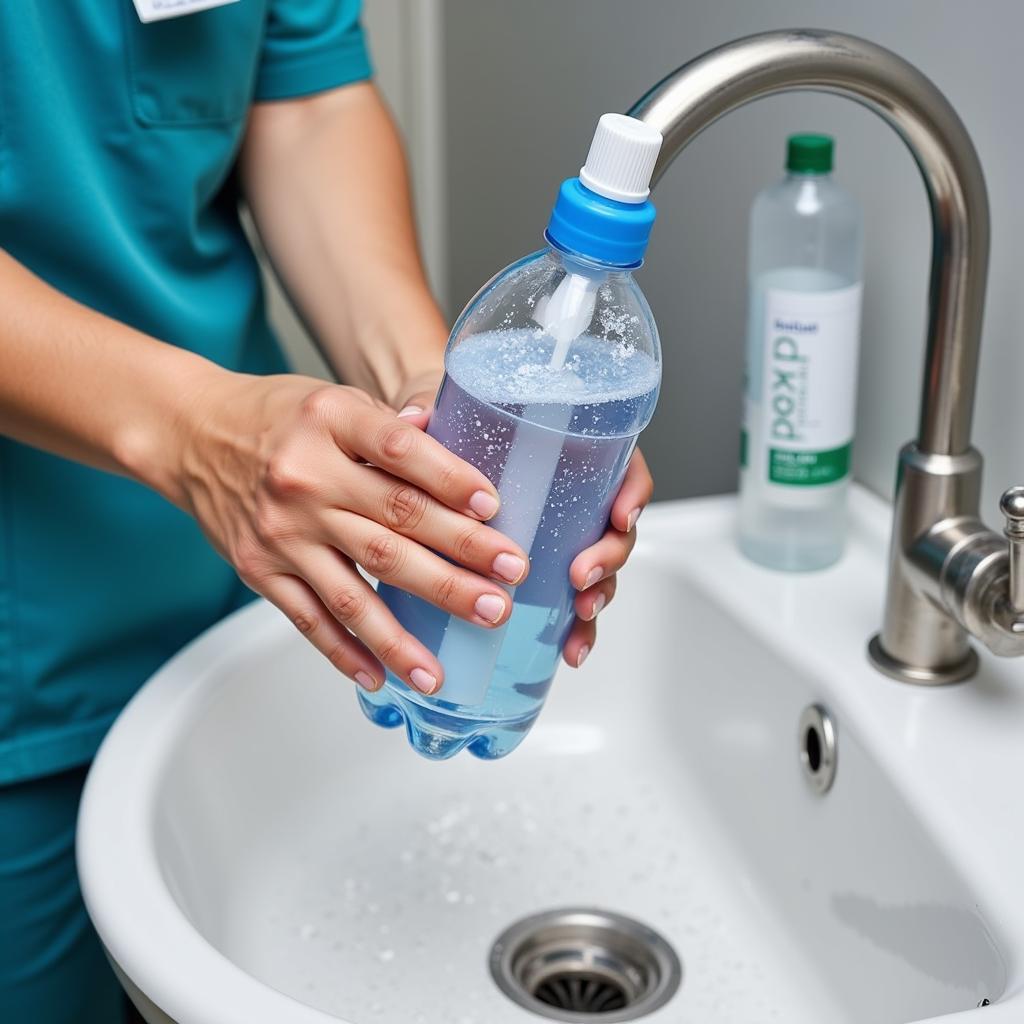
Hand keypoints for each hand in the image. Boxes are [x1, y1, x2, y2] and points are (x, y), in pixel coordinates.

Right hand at [173, 371, 529, 695]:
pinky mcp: (261, 570)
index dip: (451, 481)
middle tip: (504, 591)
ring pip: (356, 592)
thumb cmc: (279, 418)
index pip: (401, 450)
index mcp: (331, 420)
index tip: (494, 509)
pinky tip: (383, 678)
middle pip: (394, 526)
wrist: (191, 434)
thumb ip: (394, 430)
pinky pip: (310, 620)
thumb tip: (457, 456)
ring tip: (448, 667)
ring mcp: (282, 531)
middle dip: (458, 563)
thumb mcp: (336, 400)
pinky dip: (347, 653)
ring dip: (407, 635)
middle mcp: (305, 478)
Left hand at [395, 375, 654, 671]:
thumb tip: (411, 418)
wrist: (450, 456)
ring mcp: (569, 538)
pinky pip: (575, 602)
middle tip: (581, 575)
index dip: (633, 492)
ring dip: (598, 595)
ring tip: (580, 615)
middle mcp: (581, 497)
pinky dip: (577, 629)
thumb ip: (435, 421)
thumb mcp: (454, 420)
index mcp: (576, 453)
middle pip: (616, 527)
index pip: (624, 466)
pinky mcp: (550, 572)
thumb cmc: (465, 433)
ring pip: (601, 569)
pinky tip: (569, 650)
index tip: (620, 516)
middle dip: (609, 557)